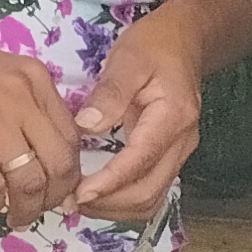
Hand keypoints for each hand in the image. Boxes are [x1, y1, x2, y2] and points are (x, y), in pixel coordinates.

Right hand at [0, 16, 84, 219]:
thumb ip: (22, 102)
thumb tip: (36, 148)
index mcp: (34, 78)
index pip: (72, 136)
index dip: (70, 171)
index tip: (59, 188)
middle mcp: (23, 97)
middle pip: (60, 163)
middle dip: (55, 196)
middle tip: (42, 209)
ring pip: (29, 181)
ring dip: (26, 208)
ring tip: (17, 217)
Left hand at [72, 11, 202, 220]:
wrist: (183, 42)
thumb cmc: (154, 47)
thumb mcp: (128, 59)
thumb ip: (110, 93)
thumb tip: (86, 127)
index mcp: (173, 118)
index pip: (141, 161)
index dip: (110, 183)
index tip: (78, 192)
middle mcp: (181, 143)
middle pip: (149, 191)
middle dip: (108, 203)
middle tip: (69, 200)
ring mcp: (178, 153)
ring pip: (151, 199)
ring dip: (115, 208)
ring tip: (77, 201)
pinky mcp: (168, 157)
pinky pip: (149, 190)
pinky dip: (123, 201)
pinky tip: (95, 194)